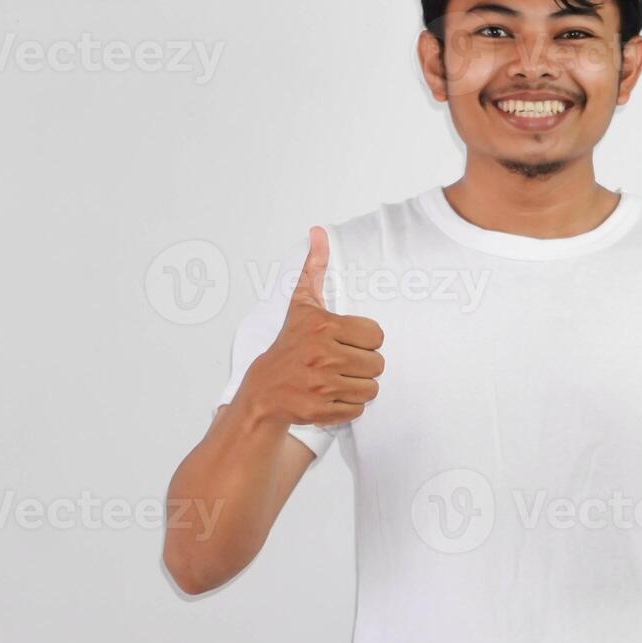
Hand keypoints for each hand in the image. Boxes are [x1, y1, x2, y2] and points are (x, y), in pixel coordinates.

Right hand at [234, 226, 384, 426]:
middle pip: (377, 364)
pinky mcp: (320, 410)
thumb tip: (318, 231)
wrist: (264, 390)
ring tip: (337, 379)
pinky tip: (330, 395)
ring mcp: (320, 385)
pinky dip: (349, 405)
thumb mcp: (302, 304)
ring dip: (359, 386)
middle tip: (341, 363)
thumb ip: (314, 268)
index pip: (376, 336)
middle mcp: (322, 355)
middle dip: (363, 365)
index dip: (365, 341)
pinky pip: (358, 408)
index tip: (346, 342)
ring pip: (371, 388)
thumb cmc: (290, 345)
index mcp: (323, 326)